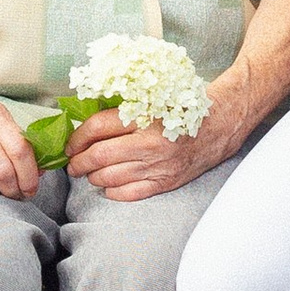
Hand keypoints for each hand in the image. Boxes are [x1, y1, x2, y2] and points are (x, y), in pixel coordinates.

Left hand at [68, 96, 242, 200]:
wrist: (218, 125)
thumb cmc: (181, 107)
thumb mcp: (151, 97)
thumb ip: (121, 107)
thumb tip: (85, 121)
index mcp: (144, 116)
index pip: (97, 128)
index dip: (78, 137)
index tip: (71, 143)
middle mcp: (149, 143)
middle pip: (99, 157)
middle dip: (78, 162)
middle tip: (72, 163)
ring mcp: (157, 166)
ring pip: (109, 178)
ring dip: (93, 177)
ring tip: (89, 172)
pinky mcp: (165, 182)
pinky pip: (128, 193)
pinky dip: (112, 191)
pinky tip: (108, 185)